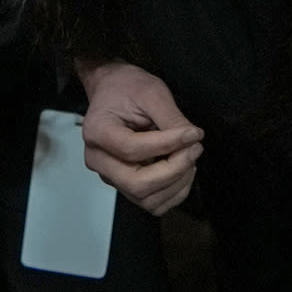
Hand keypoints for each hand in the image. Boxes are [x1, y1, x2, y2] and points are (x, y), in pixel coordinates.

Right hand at [79, 60, 202, 215]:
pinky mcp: (124, 184)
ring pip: (146, 199)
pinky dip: (174, 192)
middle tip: (194, 149)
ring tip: (189, 156)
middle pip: (137, 183)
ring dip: (177, 183)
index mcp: (97, 132)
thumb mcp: (151, 92)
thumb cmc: (126, 88)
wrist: (113, 90)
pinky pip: (152, 203)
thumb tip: (192, 140)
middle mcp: (98, 160)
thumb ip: (171, 117)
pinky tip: (182, 170)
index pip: (132, 150)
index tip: (193, 133)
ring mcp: (110, 175)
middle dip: (174, 170)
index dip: (168, 144)